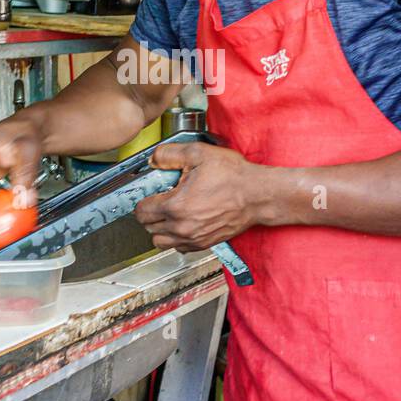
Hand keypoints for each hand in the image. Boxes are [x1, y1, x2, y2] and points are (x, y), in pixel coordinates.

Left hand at [133, 142, 264, 250]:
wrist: (258, 195)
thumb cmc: (233, 176)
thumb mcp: (198, 153)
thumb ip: (169, 154)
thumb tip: (153, 160)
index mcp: (175, 206)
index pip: (141, 211)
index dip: (142, 199)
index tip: (150, 193)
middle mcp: (182, 227)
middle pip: (148, 228)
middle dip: (149, 213)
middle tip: (160, 200)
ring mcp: (193, 238)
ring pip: (160, 242)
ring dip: (160, 229)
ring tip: (169, 214)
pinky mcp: (205, 244)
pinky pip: (179, 248)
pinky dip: (176, 239)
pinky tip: (183, 223)